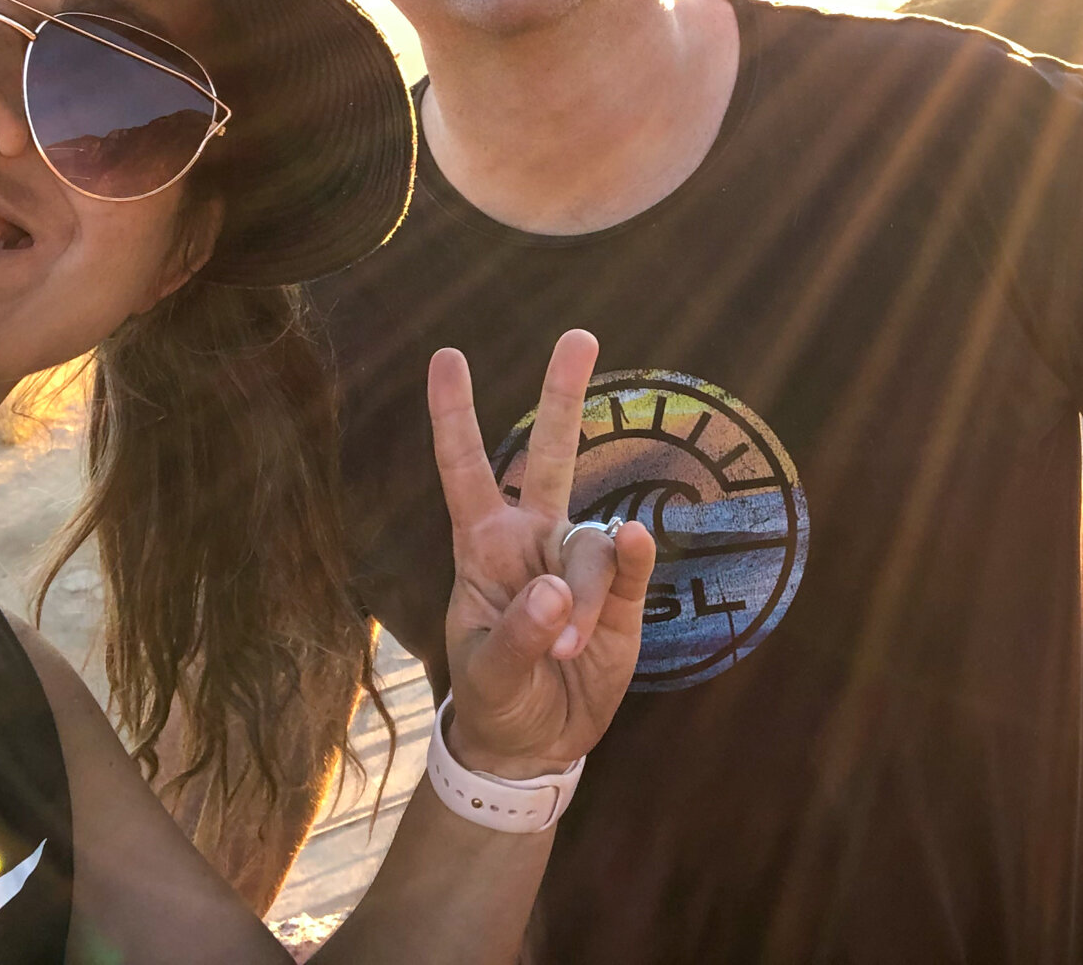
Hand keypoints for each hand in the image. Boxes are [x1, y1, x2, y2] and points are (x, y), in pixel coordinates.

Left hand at [428, 330, 656, 778]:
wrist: (535, 746)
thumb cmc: (493, 698)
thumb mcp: (487, 675)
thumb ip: (519, 635)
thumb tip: (555, 592)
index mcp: (483, 548)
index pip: (465, 470)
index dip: (455, 415)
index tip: (448, 355)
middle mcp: (533, 540)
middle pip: (553, 456)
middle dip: (565, 396)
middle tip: (580, 335)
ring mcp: (578, 564)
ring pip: (593, 546)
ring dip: (584, 597)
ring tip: (566, 652)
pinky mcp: (620, 598)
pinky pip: (628, 564)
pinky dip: (628, 563)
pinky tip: (634, 547)